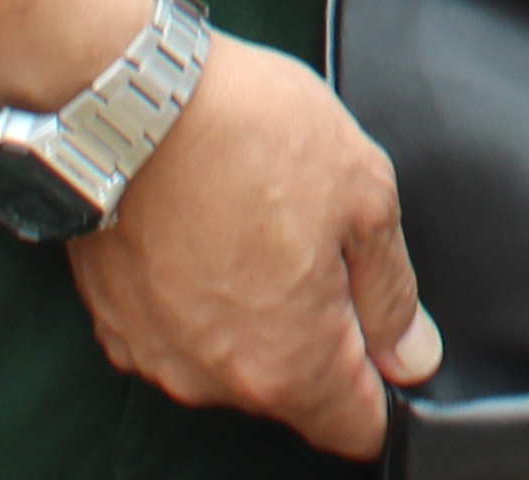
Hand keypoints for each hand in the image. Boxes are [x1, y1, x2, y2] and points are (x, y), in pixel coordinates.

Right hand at [65, 36, 434, 450]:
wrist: (127, 102)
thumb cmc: (247, 135)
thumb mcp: (363, 195)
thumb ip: (392, 292)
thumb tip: (412, 354)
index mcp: (289, 364)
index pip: (356, 427)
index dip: (385, 386)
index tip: (386, 337)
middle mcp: (217, 381)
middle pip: (295, 390)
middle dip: (320, 333)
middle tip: (319, 243)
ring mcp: (159, 356)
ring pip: (235, 359)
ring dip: (256, 312)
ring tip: (257, 222)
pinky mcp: (117, 323)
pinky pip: (181, 332)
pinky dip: (199, 296)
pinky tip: (209, 229)